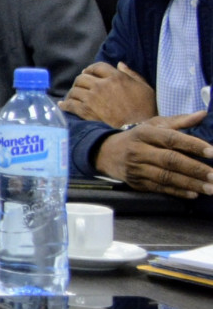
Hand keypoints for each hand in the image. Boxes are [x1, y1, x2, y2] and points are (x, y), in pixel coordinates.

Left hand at [59, 62, 157, 126]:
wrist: (138, 128)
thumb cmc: (145, 109)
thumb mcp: (144, 88)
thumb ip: (131, 74)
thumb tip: (119, 64)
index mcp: (116, 77)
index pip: (97, 66)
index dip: (91, 69)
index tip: (87, 73)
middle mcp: (102, 85)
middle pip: (82, 77)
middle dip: (80, 81)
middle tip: (80, 87)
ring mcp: (92, 98)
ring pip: (74, 90)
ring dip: (72, 93)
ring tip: (73, 96)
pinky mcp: (86, 111)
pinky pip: (70, 104)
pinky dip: (65, 104)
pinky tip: (63, 105)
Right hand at [93, 113, 212, 197]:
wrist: (107, 153)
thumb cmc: (138, 137)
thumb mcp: (154, 124)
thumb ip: (179, 121)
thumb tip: (202, 114)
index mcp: (145, 133)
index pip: (171, 139)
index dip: (193, 145)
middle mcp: (139, 151)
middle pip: (170, 160)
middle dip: (195, 169)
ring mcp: (136, 168)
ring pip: (166, 177)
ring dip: (191, 183)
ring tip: (211, 188)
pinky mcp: (137, 182)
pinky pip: (160, 188)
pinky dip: (178, 192)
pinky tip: (194, 194)